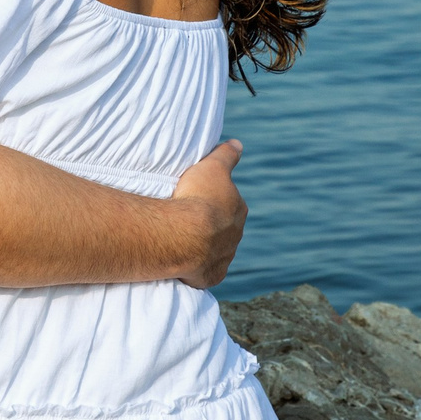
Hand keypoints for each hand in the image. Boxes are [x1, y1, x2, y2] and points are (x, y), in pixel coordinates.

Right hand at [169, 140, 245, 288]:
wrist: (185, 235)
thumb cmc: (197, 197)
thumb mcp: (212, 166)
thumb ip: (226, 154)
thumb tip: (238, 143)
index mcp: (238, 209)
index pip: (230, 203)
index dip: (215, 199)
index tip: (198, 198)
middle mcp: (236, 234)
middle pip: (225, 228)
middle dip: (211, 224)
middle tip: (187, 218)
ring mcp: (224, 257)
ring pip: (216, 250)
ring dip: (204, 245)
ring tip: (182, 239)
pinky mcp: (212, 276)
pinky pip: (206, 271)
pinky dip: (198, 267)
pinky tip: (185, 263)